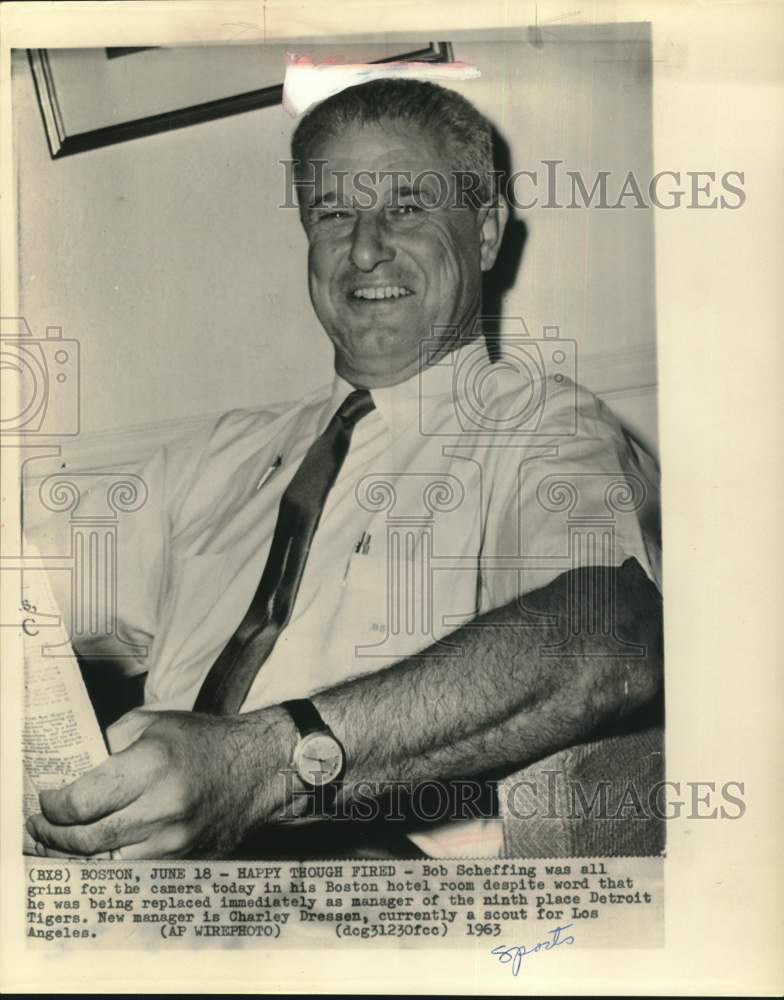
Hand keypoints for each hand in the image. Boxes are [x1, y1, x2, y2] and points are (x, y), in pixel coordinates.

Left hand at [26, 707, 293, 859]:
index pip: (83, 802)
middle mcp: (165, 807)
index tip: (44, 802)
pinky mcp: (186, 860)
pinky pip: (133, 869)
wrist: (261, 766)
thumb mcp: (155, 722)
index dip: (52, 808)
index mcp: (154, 764)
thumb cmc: (205, 740)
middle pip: (88, 839)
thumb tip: (73, 770)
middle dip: (54, 836)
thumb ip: (110, 743)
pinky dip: (108, 862)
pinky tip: (94, 851)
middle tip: (39, 828)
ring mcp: (177, 840)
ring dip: (76, 855)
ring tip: (60, 842)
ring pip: (106, 862)